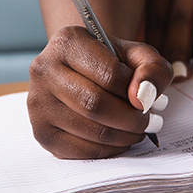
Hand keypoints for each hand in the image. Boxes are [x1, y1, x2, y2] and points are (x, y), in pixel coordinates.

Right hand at [27, 26, 172, 158]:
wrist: (84, 72)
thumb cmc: (113, 63)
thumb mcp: (140, 55)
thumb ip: (153, 70)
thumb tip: (143, 98)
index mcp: (68, 42)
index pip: (109, 74)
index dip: (137, 92)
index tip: (149, 100)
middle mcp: (45, 70)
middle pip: (95, 105)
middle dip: (132, 119)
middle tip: (149, 121)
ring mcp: (39, 103)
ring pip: (89, 130)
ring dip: (124, 136)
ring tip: (138, 130)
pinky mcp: (41, 131)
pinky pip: (80, 151)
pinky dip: (108, 150)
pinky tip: (120, 139)